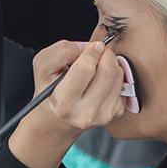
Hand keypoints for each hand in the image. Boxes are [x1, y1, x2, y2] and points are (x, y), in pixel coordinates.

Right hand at [9, 39, 132, 167]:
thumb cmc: (50, 91)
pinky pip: (123, 85)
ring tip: (98, 66)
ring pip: (118, 76)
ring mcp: (102, 115)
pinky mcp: (115, 114)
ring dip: (111, 64)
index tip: (90, 48)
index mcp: (64, 103)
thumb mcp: (42, 68)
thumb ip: (60, 52)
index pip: (85, 68)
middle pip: (108, 71)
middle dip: (105, 54)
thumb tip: (87, 48)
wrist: (57, 119)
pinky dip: (115, 76)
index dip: (90, 51)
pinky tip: (102, 79)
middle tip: (97, 52)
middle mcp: (85, 113)